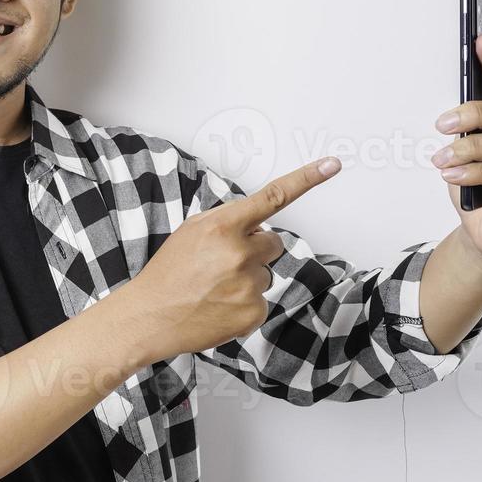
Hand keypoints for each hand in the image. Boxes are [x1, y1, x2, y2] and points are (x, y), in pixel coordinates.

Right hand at [124, 156, 341, 361]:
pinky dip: (244, 304)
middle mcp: (240, 253)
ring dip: (247, 279)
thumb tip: (256, 224)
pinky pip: (262, 301)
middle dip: (255, 250)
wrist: (150, 318)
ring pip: (266, 274)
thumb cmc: (168, 273)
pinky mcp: (253, 313)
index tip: (331, 164)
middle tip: (222, 264)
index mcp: (222, 227)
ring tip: (214, 288)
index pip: (273, 197)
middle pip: (274, 244)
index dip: (306, 179)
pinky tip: (219, 306)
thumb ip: (226, 221)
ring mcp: (249, 285)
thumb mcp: (190, 232)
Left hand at [431, 33, 481, 272]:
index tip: (478, 42)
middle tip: (442, 124)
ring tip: (441, 158)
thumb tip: (456, 108)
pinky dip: (478, 172)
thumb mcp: (470, 151)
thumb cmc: (481, 187)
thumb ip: (471, 128)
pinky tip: (453, 175)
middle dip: (475, 114)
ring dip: (471, 149)